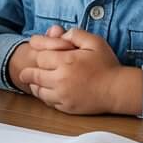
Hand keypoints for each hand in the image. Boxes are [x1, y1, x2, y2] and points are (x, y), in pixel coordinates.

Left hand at [18, 28, 140, 115]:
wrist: (118, 90)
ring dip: (35, 85)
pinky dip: (45, 96)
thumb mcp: (94, 42)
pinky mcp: (66, 108)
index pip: (40, 57)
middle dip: (28, 72)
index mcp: (66, 61)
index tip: (34, 52)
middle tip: (24, 71)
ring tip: (36, 81)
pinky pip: (48, 102)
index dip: (37, 53)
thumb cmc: (107, 65)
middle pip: (33, 75)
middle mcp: (61, 80)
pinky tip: (48, 90)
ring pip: (38, 91)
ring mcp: (63, 96)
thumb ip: (75, 34)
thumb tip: (60, 34)